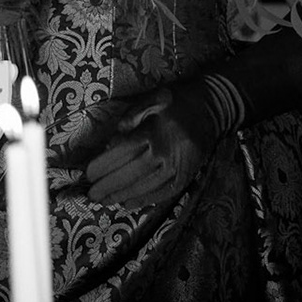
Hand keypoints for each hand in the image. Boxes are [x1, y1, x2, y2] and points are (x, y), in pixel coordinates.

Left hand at [84, 92, 218, 208]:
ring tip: (105, 201)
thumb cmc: (178, 101)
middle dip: (108, 185)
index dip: (104, 165)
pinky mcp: (186, 176)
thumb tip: (114, 135)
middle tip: (91, 194)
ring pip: (145, 187)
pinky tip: (129, 204)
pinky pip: (163, 193)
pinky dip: (145, 200)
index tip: (88, 173)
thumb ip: (133, 113)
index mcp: (153, 133)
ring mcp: (177, 168)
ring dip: (122, 195)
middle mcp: (165, 154)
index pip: (122, 153)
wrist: (212, 109)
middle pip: (130, 174)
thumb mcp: (154, 97)